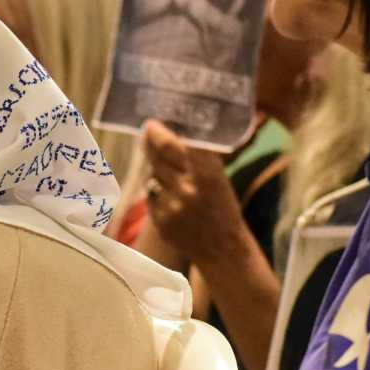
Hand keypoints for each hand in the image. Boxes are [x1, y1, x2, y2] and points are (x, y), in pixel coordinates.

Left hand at [139, 120, 249, 265]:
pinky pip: (151, 196)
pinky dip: (157, 193)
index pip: (174, 145)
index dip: (159, 132)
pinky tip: (171, 197)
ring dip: (156, 170)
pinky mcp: (161, 221)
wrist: (223, 246)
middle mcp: (189, 188)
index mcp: (208, 172)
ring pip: (152, 176)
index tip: (151, 124)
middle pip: (158, 158)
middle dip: (151, 144)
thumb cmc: (221, 204)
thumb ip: (198, 156)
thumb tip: (171, 130)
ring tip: (171, 174)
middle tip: (147, 133)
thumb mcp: (218, 176)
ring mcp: (173, 206)